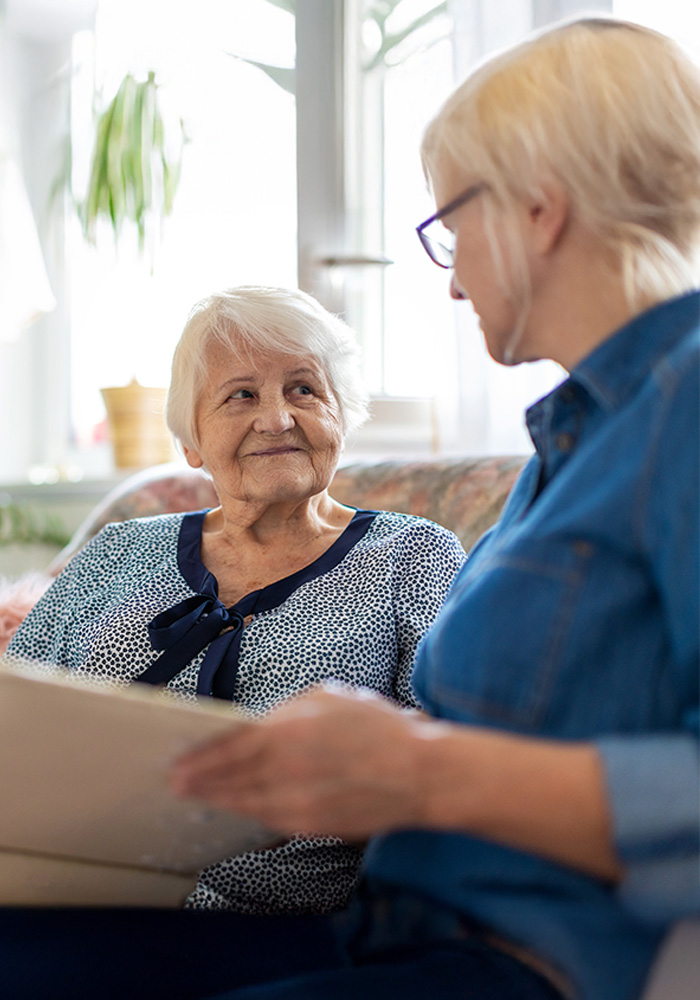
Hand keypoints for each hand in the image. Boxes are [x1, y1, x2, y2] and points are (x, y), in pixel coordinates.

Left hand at [170, 684, 435, 838]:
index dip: (200, 755)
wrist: (419, 773)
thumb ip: (287, 710)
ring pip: (244, 803)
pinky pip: (268, 819)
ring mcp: (296, 801)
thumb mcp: (328, 697)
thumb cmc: (377, 727)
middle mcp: (285, 768)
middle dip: (199, 781)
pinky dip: (248, 813)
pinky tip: (238, 808)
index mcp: (287, 729)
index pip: (229, 745)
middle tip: (175, 783)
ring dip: (218, 800)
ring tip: (198, 797)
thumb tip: (259, 724)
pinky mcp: (310, 825)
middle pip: (228, 778)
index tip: (179, 760)